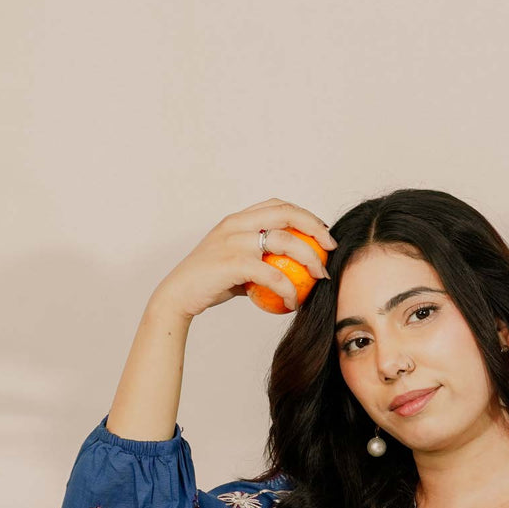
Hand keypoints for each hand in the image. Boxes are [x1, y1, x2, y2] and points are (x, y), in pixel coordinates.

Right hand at [155, 197, 336, 318]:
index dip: (305, 215)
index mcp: (237, 219)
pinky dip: (288, 289)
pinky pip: (273, 274)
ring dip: (309, 259)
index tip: (321, 233)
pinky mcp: (233, 263)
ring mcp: (234, 242)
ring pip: (285, 242)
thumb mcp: (234, 262)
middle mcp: (236, 224)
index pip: (278, 205)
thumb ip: (258, 258)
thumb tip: (291, 267)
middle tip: (330, 249)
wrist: (178, 295)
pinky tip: (294, 302)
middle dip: (315, 228)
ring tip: (320, 277)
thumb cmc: (208, 282)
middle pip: (287, 214)